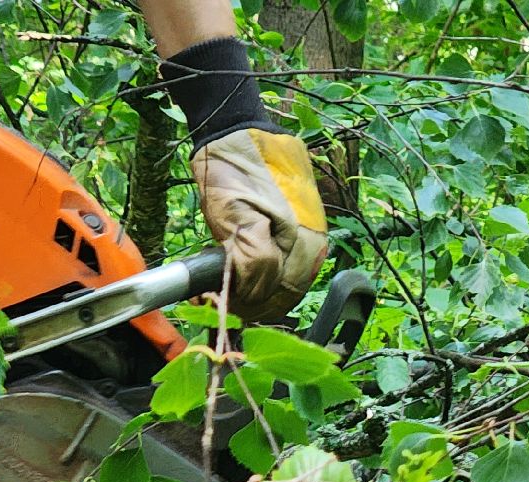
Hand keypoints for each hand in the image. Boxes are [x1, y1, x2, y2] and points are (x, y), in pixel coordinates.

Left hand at [192, 128, 327, 321]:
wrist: (235, 128)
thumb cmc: (233, 170)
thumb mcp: (238, 218)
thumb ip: (254, 260)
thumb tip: (255, 291)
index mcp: (306, 243)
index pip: (283, 295)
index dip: (250, 305)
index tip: (219, 301)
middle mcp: (313, 242)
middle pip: (284, 291)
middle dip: (251, 298)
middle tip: (215, 293)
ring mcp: (306, 232)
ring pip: (281, 278)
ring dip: (253, 284)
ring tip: (224, 275)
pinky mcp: (294, 223)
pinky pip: (280, 259)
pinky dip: (258, 267)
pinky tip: (237, 258)